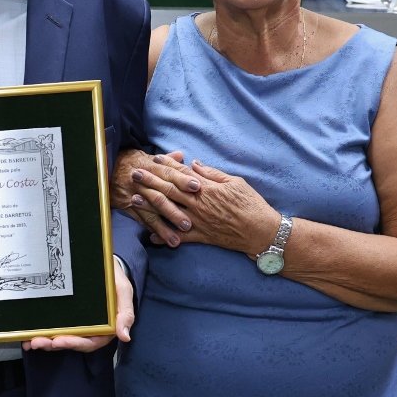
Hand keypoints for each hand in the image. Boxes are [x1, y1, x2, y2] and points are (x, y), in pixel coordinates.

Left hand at [24, 257, 134, 352]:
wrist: (104, 264)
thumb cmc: (115, 279)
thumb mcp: (123, 292)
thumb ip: (126, 313)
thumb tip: (125, 336)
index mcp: (105, 328)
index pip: (89, 342)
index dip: (74, 344)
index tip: (59, 341)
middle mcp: (89, 329)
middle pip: (71, 342)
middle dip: (54, 344)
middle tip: (38, 342)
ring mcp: (77, 323)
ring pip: (61, 337)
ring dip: (45, 342)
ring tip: (30, 341)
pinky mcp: (66, 316)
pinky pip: (54, 327)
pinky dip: (42, 333)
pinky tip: (27, 336)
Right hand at [113, 150, 196, 245]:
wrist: (105, 168)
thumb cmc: (131, 162)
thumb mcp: (147, 157)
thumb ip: (166, 160)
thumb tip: (181, 156)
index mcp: (150, 168)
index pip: (169, 173)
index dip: (183, 180)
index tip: (197, 186)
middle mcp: (143, 182)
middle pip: (160, 197)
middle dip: (174, 211)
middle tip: (188, 224)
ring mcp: (134, 195)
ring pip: (150, 213)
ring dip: (163, 227)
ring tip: (175, 240)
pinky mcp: (127, 206)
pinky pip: (140, 219)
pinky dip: (150, 229)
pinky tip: (160, 239)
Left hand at [130, 159, 279, 254]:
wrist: (261, 231)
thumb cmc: (251, 204)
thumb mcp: (235, 182)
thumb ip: (212, 173)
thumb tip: (194, 164)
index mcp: (206, 189)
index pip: (182, 174)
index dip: (167, 166)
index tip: (153, 159)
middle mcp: (198, 204)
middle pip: (169, 190)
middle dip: (150, 181)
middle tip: (135, 174)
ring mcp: (198, 221)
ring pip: (169, 211)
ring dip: (150, 205)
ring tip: (135, 199)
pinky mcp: (201, 236)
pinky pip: (179, 237)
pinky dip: (165, 237)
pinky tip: (151, 237)